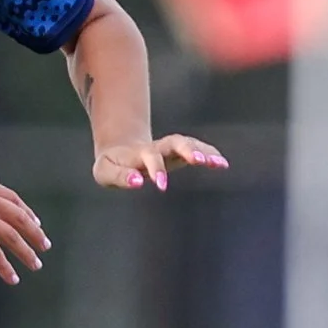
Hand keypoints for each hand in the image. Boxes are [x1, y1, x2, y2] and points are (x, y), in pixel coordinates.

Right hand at [0, 167, 50, 284]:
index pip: (12, 198)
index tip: (36, 222)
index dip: (27, 212)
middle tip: (45, 246)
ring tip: (35, 265)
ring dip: (26, 252)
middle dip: (35, 233)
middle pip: (19, 217)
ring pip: (11, 236)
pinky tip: (12, 277)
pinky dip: (5, 265)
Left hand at [92, 135, 227, 192]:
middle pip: (174, 142)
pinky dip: (209, 154)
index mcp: (137, 154)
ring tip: (219, 163)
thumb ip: (120, 177)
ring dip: (203, 151)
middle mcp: (156, 148)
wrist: (119, 149)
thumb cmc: (111, 165)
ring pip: (187, 143)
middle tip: (199, 161)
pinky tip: (223, 163)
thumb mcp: (105, 172)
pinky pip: (196, 149)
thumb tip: (138, 182)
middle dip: (187, 150)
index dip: (154, 169)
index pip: (149, 157)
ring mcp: (168, 148)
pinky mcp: (178, 152)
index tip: (160, 185)